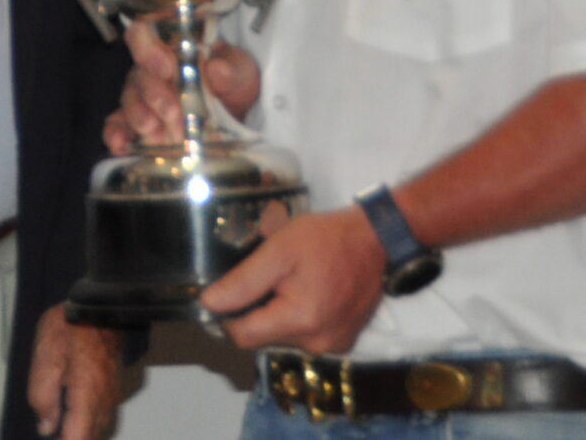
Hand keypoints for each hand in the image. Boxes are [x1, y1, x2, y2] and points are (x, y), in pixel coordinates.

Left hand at [26, 304, 123, 439]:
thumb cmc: (69, 327)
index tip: (52, 437)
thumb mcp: (45, 357)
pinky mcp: (113, 387)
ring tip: (59, 423)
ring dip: (78, 431)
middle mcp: (104, 402)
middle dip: (70, 437)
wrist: (100, 304)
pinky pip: (100, 415)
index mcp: (87, 397)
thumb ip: (43, 396)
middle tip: (50, 423)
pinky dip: (85, 421)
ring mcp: (112, 396)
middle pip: (90, 437)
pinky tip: (70, 413)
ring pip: (97, 428)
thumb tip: (47, 427)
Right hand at [102, 18, 260, 153]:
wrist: (239, 113)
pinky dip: (116, 135)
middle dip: (154, 95)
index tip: (166, 68)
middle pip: (138, 75)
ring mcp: (143, 97)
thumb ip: (231, 69)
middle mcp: (150, 70)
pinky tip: (121, 146)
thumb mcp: (241, 71)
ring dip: (140, 117)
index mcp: (171, 47)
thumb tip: (216, 69)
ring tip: (158, 134)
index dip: (148, 49)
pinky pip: (118, 126)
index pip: (143, 34)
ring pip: (129, 101)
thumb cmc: (234, 81)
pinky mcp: (141, 124)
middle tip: (174, 113)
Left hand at [202, 202, 384, 355]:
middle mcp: (318, 344)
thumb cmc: (327, 239)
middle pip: (262, 337)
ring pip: (282, 337)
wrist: (377, 241)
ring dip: (276, 314)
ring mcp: (333, 346)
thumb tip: (208, 304)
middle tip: (262, 277)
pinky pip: (304, 336)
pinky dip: (296, 317)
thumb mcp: (279, 250)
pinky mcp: (343, 341)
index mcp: (300, 321)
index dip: (225, 317)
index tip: (222, 294)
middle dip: (254, 311)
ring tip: (285, 281)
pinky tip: (303, 291)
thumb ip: (243, 281)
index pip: (242, 336)